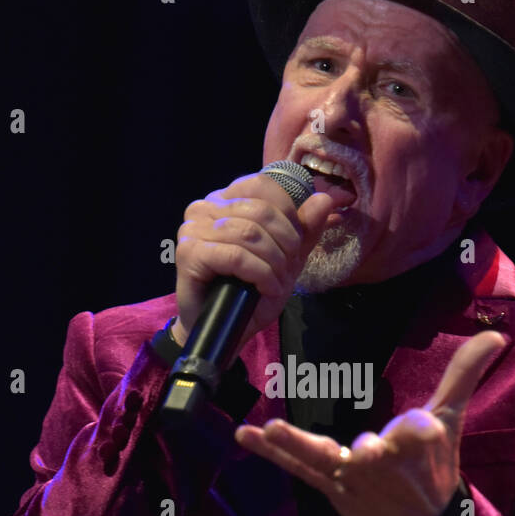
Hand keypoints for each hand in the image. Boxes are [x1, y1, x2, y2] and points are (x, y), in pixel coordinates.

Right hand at [171, 171, 336, 357]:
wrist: (224, 330)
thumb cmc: (250, 294)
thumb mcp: (286, 259)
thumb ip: (304, 229)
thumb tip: (324, 199)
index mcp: (225, 201)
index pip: (262, 185)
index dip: (288, 214)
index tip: (294, 245)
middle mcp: (204, 208)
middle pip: (261, 210)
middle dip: (285, 244)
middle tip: (287, 270)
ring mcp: (193, 229)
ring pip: (250, 233)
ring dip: (274, 264)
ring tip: (276, 284)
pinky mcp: (190, 253)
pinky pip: (236, 256)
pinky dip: (259, 275)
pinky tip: (264, 289)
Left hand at [233, 331, 508, 515]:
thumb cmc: (436, 465)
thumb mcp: (451, 418)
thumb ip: (464, 374)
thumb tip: (495, 336)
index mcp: (419, 448)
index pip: (418, 432)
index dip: (418, 431)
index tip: (424, 431)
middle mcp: (384, 466)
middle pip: (374, 453)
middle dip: (372, 454)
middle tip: (367, 452)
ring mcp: (352, 478)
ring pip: (323, 458)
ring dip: (296, 444)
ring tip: (268, 429)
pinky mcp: (330, 485)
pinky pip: (298, 468)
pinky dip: (272, 453)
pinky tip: (244, 434)